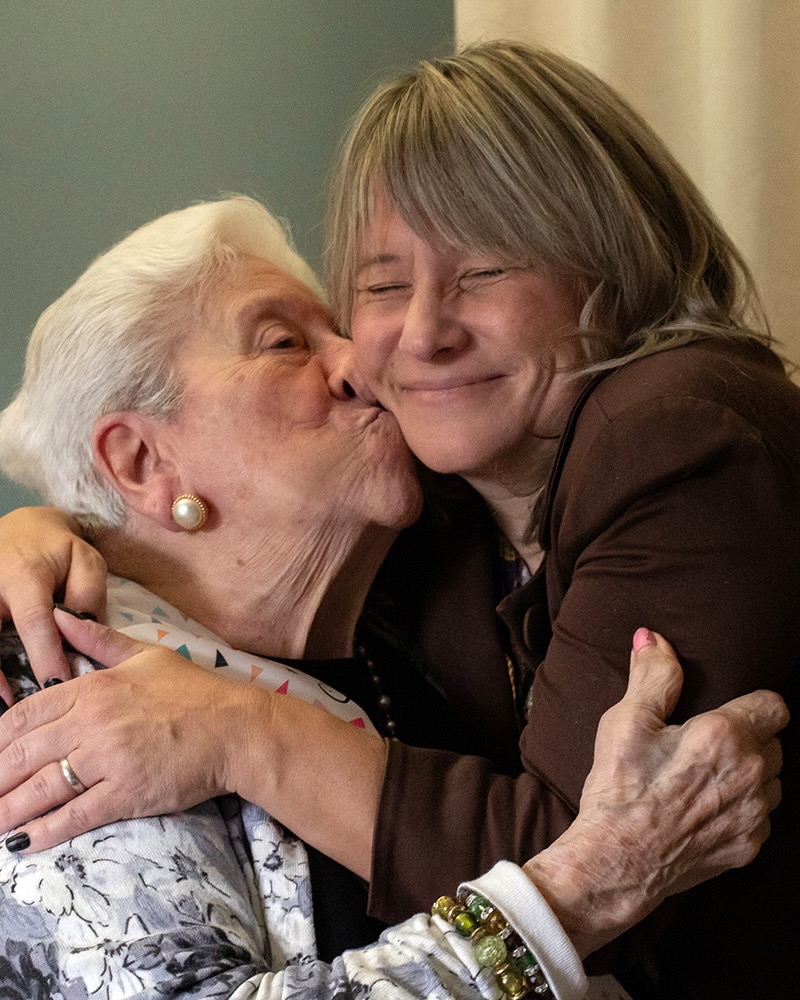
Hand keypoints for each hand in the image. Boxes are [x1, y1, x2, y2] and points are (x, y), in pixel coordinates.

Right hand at [0, 507, 106, 698]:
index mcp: (25, 575)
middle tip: (24, 710)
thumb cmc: (59, 550)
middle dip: (1, 677)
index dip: (45, 657)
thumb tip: (83, 638)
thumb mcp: (86, 562)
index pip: (34, 621)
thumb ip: (88, 598)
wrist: (23, 526)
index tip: (58, 687)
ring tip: (6, 708)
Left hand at [0, 610, 268, 849]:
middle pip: (24, 753)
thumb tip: (59, 617)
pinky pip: (75, 815)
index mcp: (94, 688)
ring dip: (8, 810)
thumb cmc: (194, 691)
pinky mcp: (127, 793)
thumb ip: (97, 641)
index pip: (27, 714)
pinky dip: (44, 832)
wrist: (236, 728)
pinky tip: (23, 843)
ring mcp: (109, 760)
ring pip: (41, 788)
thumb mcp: (145, 655)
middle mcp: (94, 723)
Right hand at [523, 628, 786, 957]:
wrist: (617, 862)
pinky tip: (706, 806)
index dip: (752, 703)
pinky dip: (742, 807)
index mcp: (726, 736)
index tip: (726, 709)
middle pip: (774, 743)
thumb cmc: (619, 789)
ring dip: (749, 773)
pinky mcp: (748, 847)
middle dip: (748, 737)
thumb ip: (652, 675)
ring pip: (772, 781)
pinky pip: (761, 816)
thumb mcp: (626, 721)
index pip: (774, 705)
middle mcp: (751, 775)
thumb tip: (654, 638)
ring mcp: (754, 816)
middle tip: (705, 741)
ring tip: (706, 774)